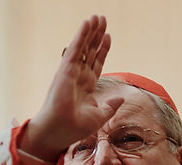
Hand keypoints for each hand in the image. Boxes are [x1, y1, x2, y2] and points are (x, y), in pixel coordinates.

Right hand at [22, 15, 123, 161]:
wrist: (60, 131)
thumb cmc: (75, 127)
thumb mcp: (100, 116)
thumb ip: (111, 106)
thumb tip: (121, 98)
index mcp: (86, 87)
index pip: (96, 63)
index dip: (103, 50)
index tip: (108, 36)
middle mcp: (78, 77)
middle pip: (90, 51)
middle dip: (97, 35)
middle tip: (102, 19)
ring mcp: (71, 72)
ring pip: (83, 47)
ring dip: (90, 31)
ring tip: (97, 16)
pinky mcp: (65, 70)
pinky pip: (75, 49)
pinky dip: (81, 36)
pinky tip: (87, 23)